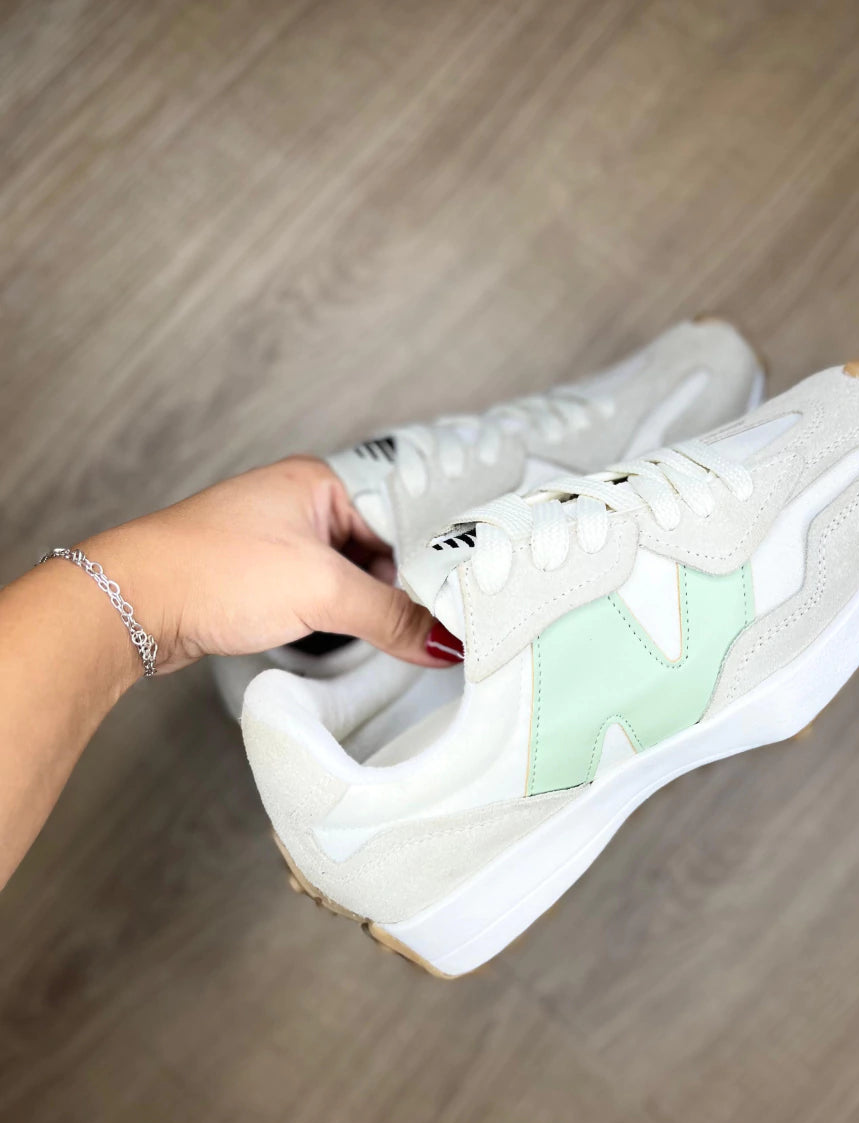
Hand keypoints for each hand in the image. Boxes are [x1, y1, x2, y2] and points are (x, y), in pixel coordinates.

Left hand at [78, 456, 459, 674]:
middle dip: (401, 590)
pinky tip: (355, 638)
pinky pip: (321, 597)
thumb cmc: (212, 570)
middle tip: (437, 625)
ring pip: (350, 577)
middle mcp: (300, 504)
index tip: (462, 599)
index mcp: (320, 481)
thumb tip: (443, 642)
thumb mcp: (321, 591)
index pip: (402, 516)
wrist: (131, 604)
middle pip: (380, 550)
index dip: (433, 559)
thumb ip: (392, 617)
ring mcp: (278, 543)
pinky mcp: (261, 580)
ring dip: (369, 608)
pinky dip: (340, 619)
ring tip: (400, 634)